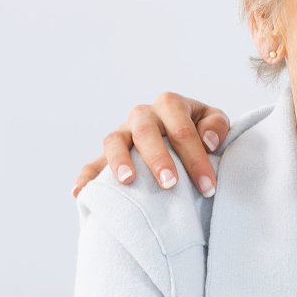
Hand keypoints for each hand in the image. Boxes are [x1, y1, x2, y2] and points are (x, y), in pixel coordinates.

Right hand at [72, 92, 232, 197]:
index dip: (196, 158)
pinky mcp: (108, 153)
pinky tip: (81, 192)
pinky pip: (92, 162)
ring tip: (127, 181)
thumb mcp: (214, 121)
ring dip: (118, 161)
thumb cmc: (200, 129)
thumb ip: (216, 125)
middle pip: (146, 132)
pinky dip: (86, 176)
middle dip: (158, 158)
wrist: (180, 133)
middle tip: (171, 184)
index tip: (208, 186)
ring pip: (114, 141)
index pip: (182, 130)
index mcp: (170, 104)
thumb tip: (208, 140)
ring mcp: (122, 133)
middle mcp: (142, 115)